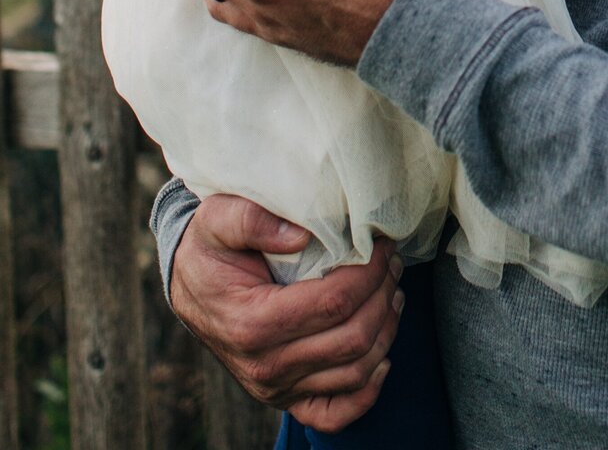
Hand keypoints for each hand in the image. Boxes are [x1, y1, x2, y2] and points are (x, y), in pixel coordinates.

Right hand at [170, 195, 400, 430]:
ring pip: (354, 372)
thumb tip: (302, 234)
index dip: (368, 272)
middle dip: (382, 294)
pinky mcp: (284, 398)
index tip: (381, 243)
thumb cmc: (210, 248)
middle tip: (391, 261)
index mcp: (252, 322)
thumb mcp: (218, 218)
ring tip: (392, 291)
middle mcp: (265, 365)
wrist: (190, 286)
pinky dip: (367, 391)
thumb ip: (254, 220)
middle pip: (352, 338)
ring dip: (385, 330)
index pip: (334, 303)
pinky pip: (334, 414)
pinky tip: (382, 356)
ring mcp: (275, 388)